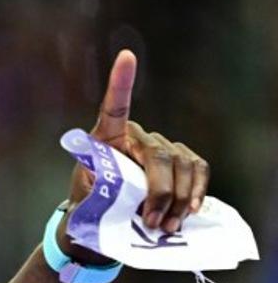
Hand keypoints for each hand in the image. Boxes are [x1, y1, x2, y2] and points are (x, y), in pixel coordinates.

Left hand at [59, 49, 210, 261]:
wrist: (104, 220)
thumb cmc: (91, 202)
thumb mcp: (84, 194)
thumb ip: (98, 187)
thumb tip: (113, 187)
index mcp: (107, 137)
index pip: (114, 107)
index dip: (121, 82)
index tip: (126, 56)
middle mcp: (138, 136)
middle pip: (159, 156)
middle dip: (160, 192)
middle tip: (152, 222)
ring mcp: (164, 147)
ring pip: (183, 165)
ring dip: (179, 199)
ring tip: (166, 226)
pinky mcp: (182, 162)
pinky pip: (198, 169)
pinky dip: (196, 192)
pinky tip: (189, 210)